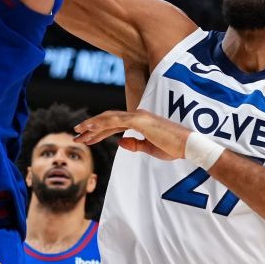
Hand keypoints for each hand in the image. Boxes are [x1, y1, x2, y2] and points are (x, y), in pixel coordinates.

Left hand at [75, 108, 189, 160]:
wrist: (188, 146)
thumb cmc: (173, 147)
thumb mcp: (150, 148)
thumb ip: (135, 144)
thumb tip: (120, 142)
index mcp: (139, 121)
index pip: (114, 124)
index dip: (99, 131)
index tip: (86, 138)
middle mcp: (137, 115)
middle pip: (108, 119)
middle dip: (91, 127)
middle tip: (76, 135)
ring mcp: (138, 116)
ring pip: (109, 118)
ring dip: (92, 124)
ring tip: (78, 131)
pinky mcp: (140, 121)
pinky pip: (117, 121)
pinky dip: (103, 123)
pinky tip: (91, 129)